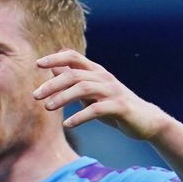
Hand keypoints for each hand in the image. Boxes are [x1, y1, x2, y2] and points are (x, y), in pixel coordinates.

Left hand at [34, 50, 169, 139]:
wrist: (146, 121)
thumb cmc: (114, 106)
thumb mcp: (92, 92)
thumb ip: (75, 80)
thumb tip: (53, 69)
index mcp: (96, 72)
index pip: (74, 57)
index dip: (55, 58)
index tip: (38, 64)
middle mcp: (104, 77)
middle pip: (74, 74)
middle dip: (52, 84)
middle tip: (35, 96)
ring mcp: (113, 91)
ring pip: (83, 88)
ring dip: (63, 97)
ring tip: (48, 107)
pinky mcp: (120, 107)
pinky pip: (96, 109)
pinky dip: (80, 116)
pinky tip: (67, 124)